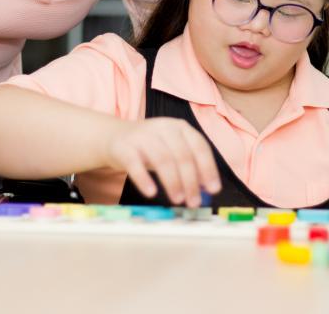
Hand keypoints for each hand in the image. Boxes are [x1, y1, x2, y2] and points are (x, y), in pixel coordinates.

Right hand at [104, 118, 221, 207]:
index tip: (214, 189)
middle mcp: (164, 127)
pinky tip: (151, 192)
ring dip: (172, 182)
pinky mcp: (124, 147)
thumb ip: (190, 165)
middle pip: (182, 155)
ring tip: (178, 200)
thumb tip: (208, 188)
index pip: (200, 147)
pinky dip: (144, 179)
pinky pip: (135, 164)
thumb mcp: (172, 150)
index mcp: (180, 127)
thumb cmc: (151, 147)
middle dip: (191, 181)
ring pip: (162, 159)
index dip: (208, 169)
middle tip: (194, 201)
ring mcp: (143, 136)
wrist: (115, 137)